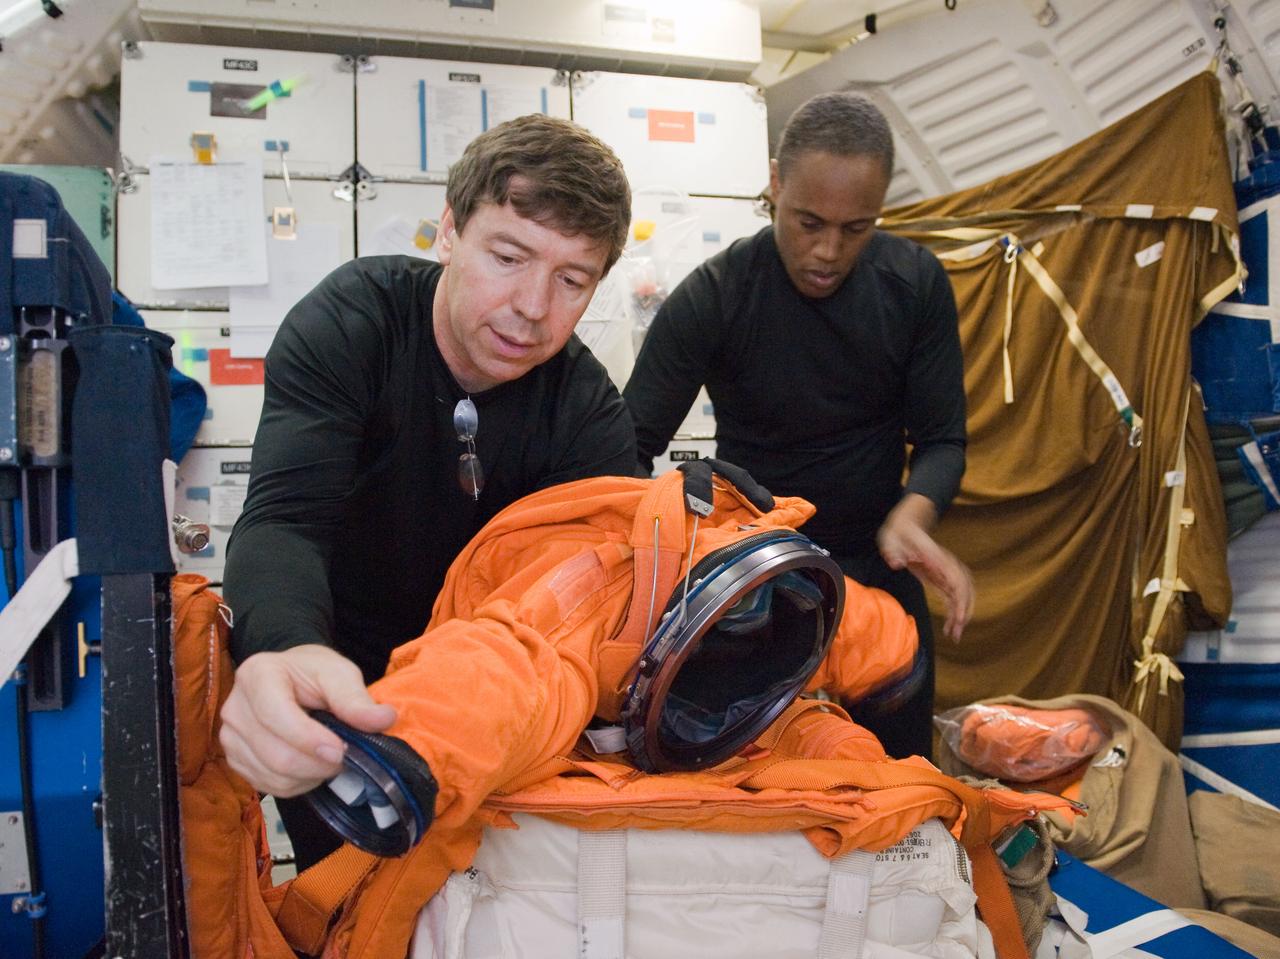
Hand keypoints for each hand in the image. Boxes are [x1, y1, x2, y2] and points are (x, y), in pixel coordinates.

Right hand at [219, 644, 396, 796]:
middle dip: (317, 764)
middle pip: (276, 754)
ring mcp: (230, 736)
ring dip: (310, 776)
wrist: (291, 679)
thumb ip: (356, 699)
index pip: (277, 716)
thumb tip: (383, 720)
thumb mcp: (339, 674)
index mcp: (257, 675)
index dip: (311, 739)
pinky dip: (297, 784)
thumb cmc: (315, 674)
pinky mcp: (235, 760)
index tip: (342, 750)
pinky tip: (311, 767)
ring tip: (330, 758)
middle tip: (345, 757)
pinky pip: (268, 786)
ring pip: (273, 776)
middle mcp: (234, 707)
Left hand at [878, 494, 973, 642]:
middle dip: (963, 612)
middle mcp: (946, 564)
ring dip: (962, 614)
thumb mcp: (891, 539)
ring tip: (955, 635)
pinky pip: (953, 594)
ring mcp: (946, 570)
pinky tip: (951, 623)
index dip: (960, 599)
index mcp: (936, 557)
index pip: (955, 579)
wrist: (908, 523)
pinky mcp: (941, 576)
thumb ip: (893, 550)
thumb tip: (896, 563)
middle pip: (963, 590)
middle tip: (955, 635)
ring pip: (962, 594)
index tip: (958, 617)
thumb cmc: (899, 532)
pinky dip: (955, 609)